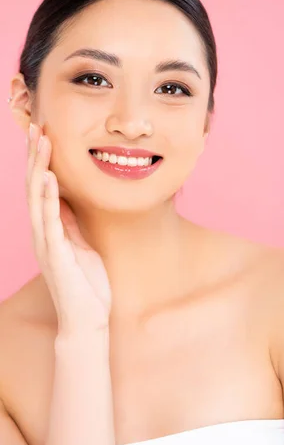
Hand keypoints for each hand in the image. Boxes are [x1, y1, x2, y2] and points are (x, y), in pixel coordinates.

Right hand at [27, 124, 111, 335]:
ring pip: (38, 198)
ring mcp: (47, 243)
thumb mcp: (79, 244)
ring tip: (42, 142)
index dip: (42, 161)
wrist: (87, 317)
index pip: (42, 188)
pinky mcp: (57, 254)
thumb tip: (66, 197)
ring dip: (40, 168)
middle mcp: (42, 232)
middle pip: (36, 186)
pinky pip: (51, 221)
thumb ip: (69, 222)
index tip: (45, 135)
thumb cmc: (85, 282)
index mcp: (49, 229)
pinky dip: (49, 198)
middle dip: (37, 156)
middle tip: (37, 127)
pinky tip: (50, 178)